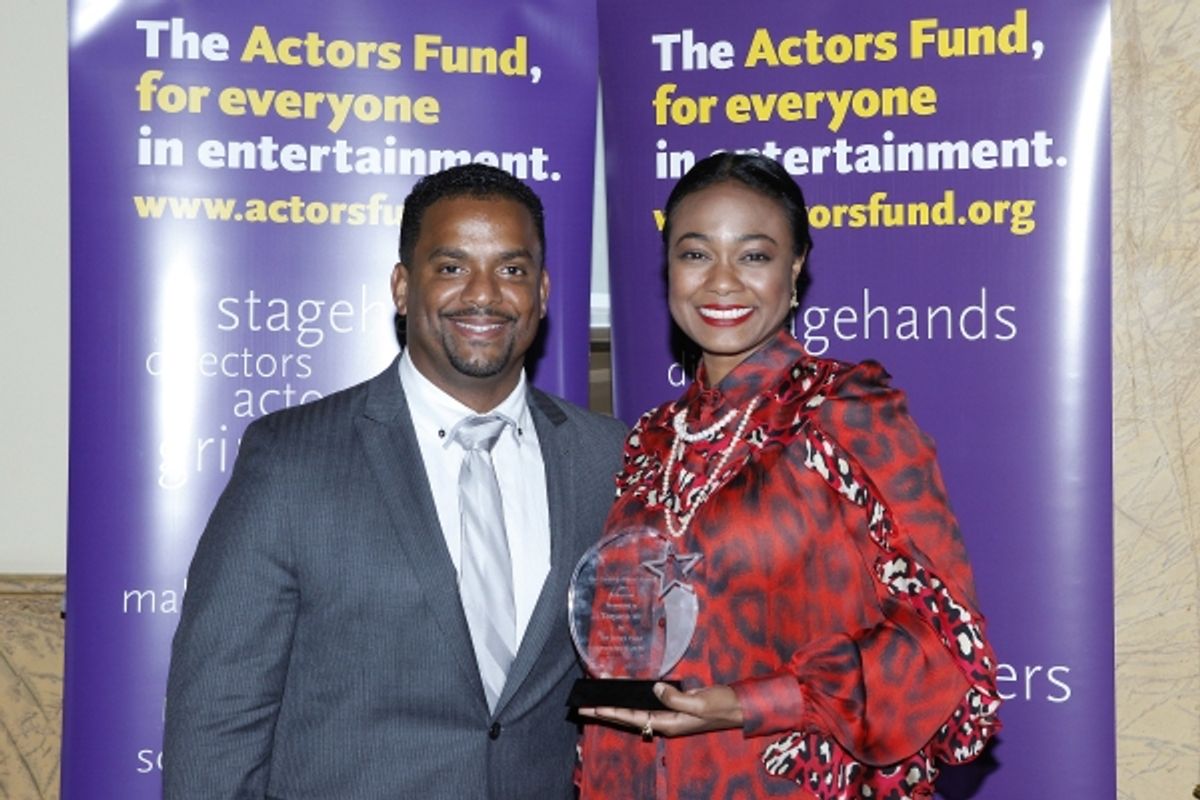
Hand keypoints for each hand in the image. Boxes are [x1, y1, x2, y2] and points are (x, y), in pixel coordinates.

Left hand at [577, 682, 742, 737]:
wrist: (738, 706)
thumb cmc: (720, 706)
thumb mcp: (699, 701)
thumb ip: (675, 697)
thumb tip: (654, 689)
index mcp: (668, 723)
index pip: (633, 718)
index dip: (611, 713)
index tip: (592, 708)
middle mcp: (665, 721)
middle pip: (629, 718)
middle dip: (606, 712)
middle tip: (584, 706)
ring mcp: (669, 715)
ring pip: (636, 712)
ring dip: (617, 705)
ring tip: (598, 698)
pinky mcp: (673, 706)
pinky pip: (647, 704)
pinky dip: (633, 699)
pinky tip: (625, 694)